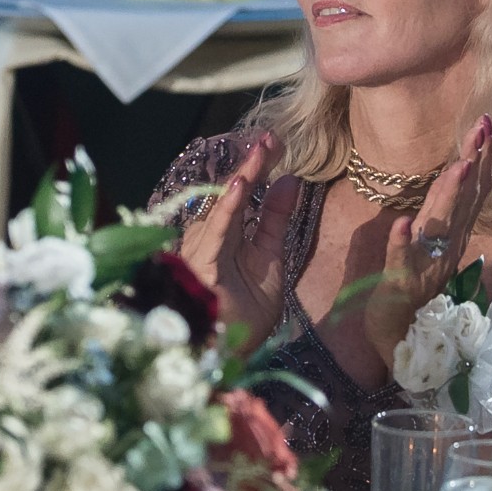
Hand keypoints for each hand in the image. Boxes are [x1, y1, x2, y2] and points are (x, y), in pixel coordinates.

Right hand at [171, 143, 293, 348]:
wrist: (231, 354)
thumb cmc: (245, 313)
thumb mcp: (271, 258)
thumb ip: (275, 220)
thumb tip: (288, 179)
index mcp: (226, 235)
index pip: (242, 192)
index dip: (257, 167)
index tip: (275, 141)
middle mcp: (210, 237)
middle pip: (231, 193)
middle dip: (252, 163)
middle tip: (271, 136)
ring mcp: (202, 250)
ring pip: (223, 206)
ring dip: (242, 177)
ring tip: (260, 151)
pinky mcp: (202, 266)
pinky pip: (217, 232)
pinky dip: (228, 208)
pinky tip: (240, 186)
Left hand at [343, 119, 491, 377]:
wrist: (398, 333)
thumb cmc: (412, 283)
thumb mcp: (431, 239)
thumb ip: (445, 208)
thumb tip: (461, 171)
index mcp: (452, 233)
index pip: (472, 190)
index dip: (480, 157)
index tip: (486, 125)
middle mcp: (446, 246)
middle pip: (463, 200)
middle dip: (474, 163)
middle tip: (483, 129)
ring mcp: (426, 265)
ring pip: (440, 226)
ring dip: (449, 196)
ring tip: (457, 167)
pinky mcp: (402, 283)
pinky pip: (403, 260)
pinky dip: (403, 242)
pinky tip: (402, 223)